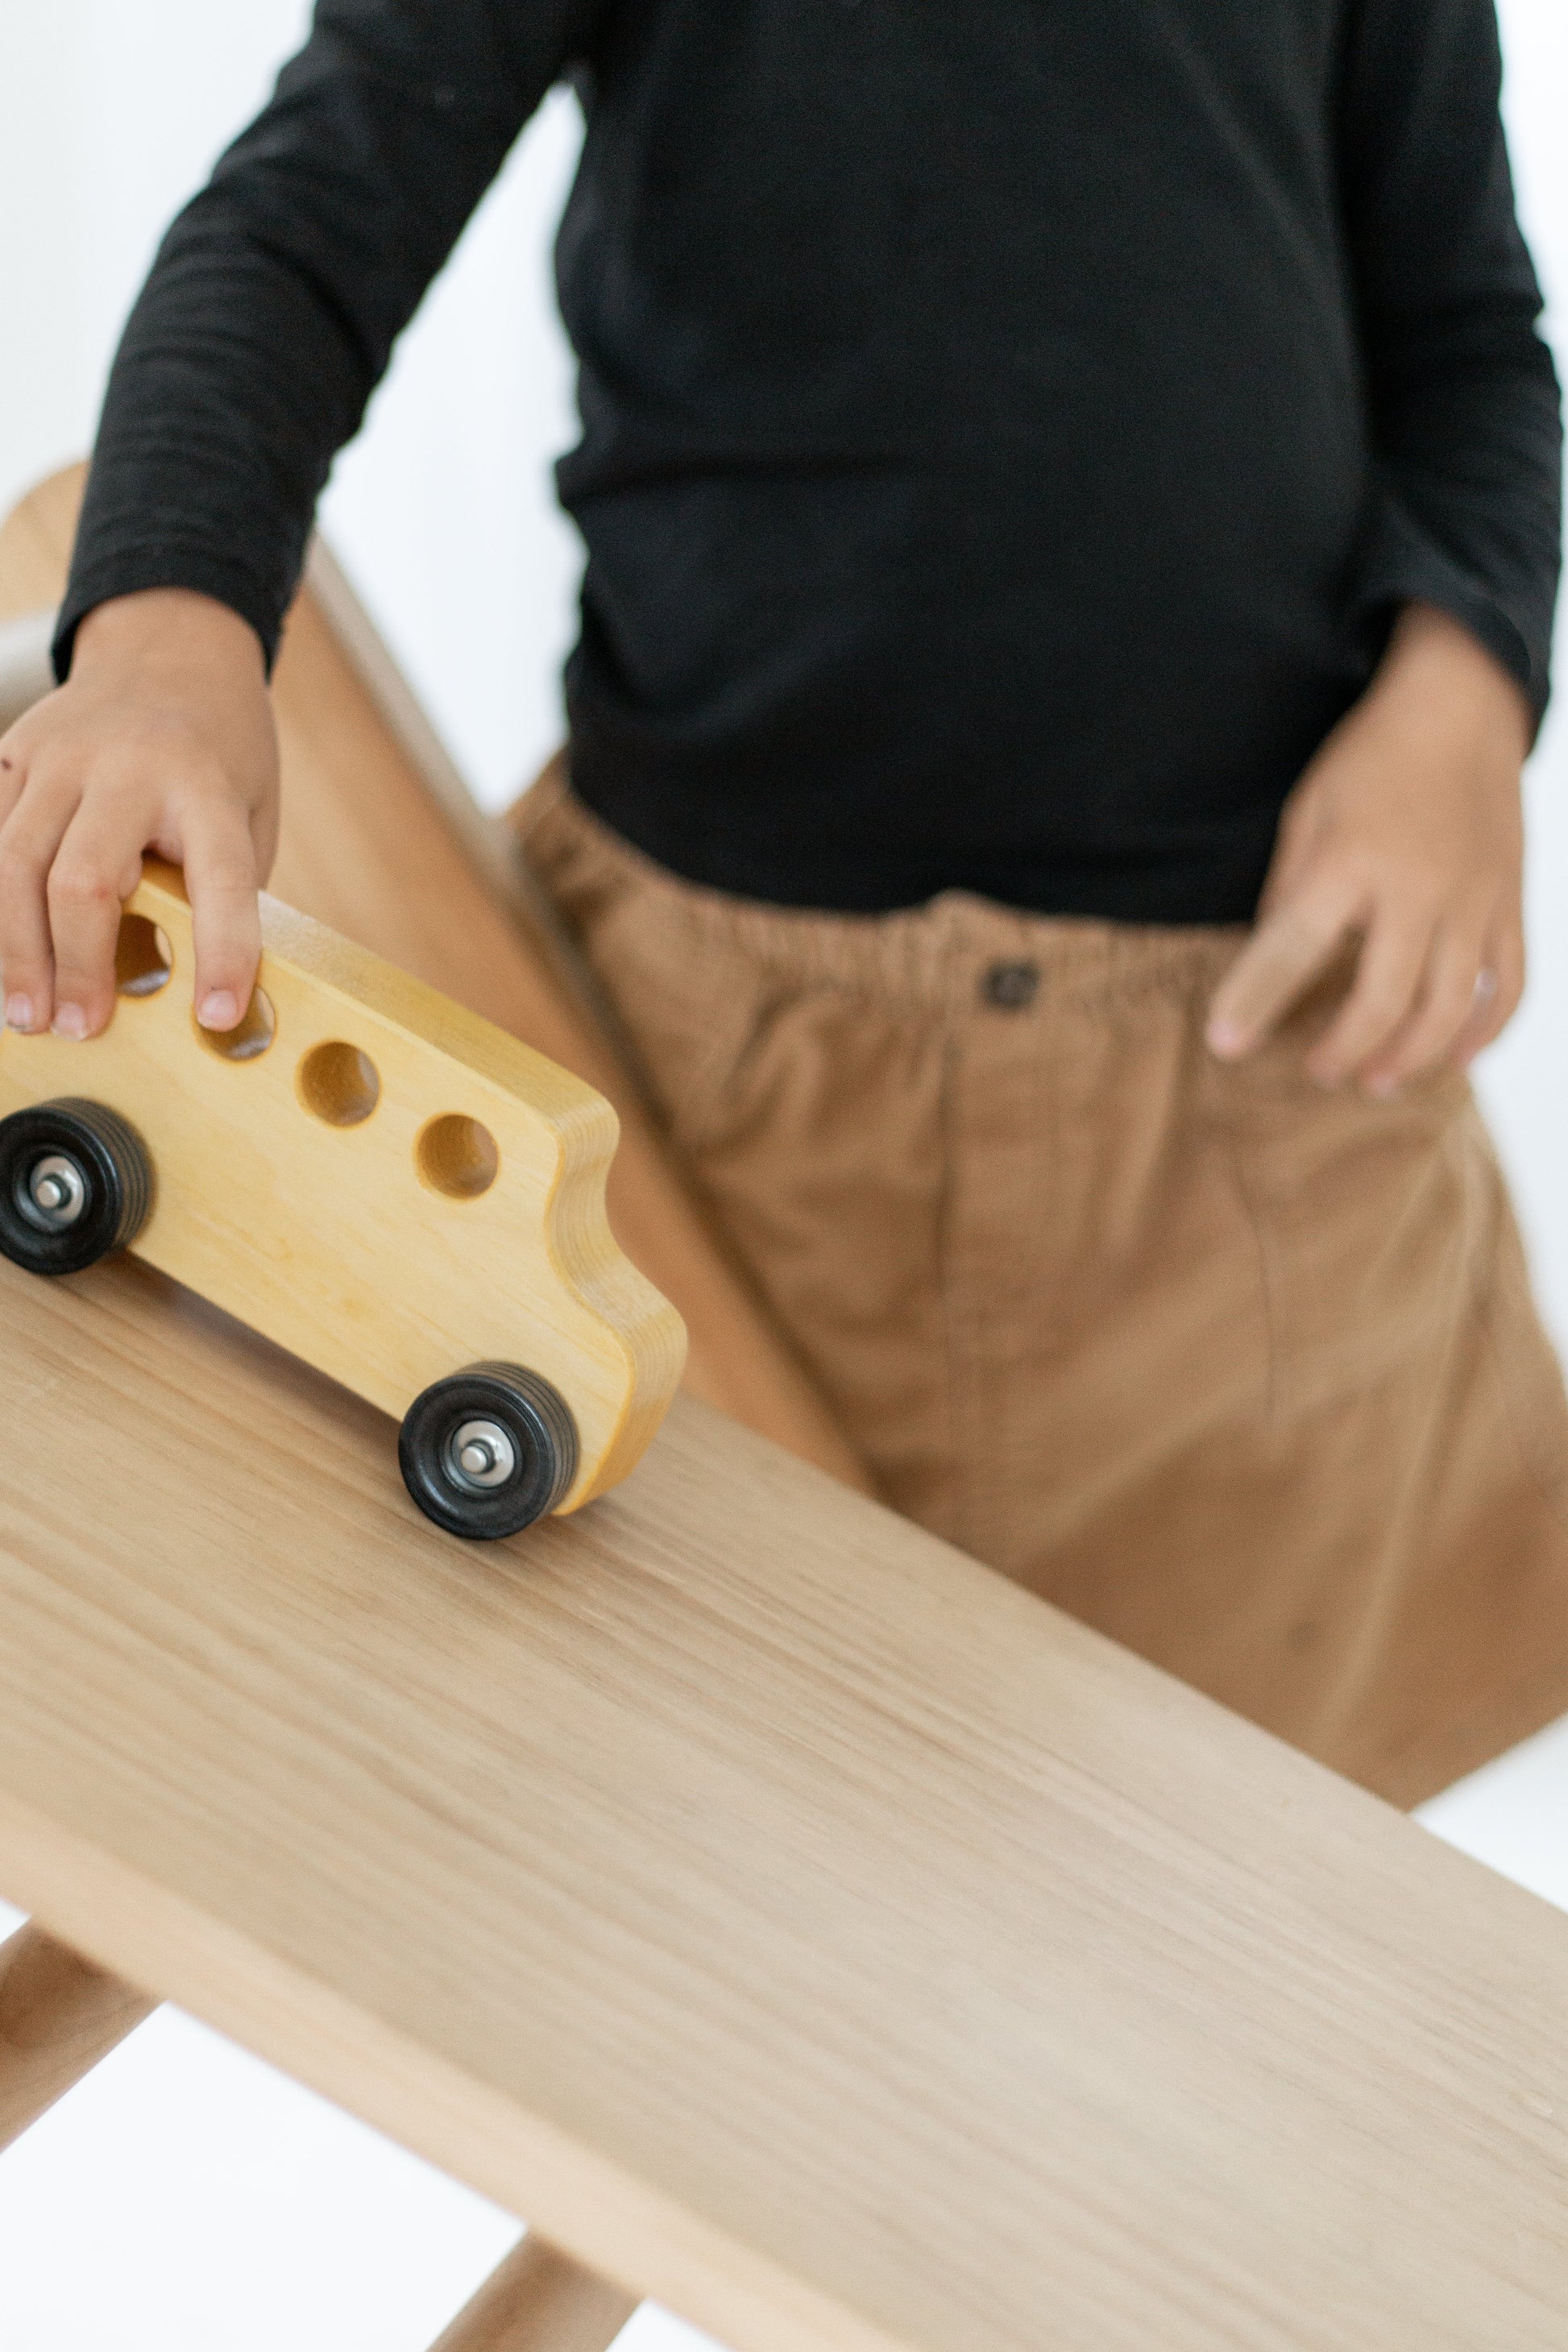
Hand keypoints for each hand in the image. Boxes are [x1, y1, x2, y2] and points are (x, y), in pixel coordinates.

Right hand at [0, 587, 278, 1039]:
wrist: (171, 650)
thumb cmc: (220, 750)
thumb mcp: (252, 810)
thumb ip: (227, 885)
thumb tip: (200, 987)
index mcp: (207, 789)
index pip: (220, 882)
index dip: (222, 954)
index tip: (217, 1016)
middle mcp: (129, 769)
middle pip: (82, 881)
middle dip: (78, 966)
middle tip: (79, 1029)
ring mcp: (60, 757)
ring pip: (15, 863)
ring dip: (16, 950)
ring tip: (26, 1012)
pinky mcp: (14, 753)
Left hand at [1205, 602, 1530, 1095]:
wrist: (1461, 706)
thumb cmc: (1370, 760)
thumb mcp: (1307, 811)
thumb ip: (1290, 889)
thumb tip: (1268, 960)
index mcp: (1349, 860)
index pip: (1292, 947)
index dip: (1254, 1000)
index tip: (1225, 1044)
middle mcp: (1416, 887)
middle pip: (1381, 999)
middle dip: (1342, 1049)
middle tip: (1316, 1072)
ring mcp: (1473, 900)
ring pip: (1448, 1007)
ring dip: (1408, 1057)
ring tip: (1374, 1080)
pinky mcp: (1511, 903)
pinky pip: (1508, 984)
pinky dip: (1485, 1030)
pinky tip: (1456, 1058)